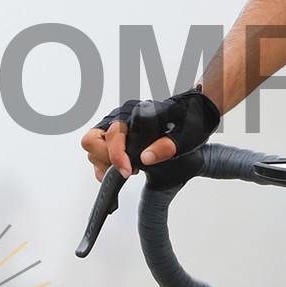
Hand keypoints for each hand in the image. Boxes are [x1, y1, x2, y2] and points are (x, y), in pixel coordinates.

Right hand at [81, 89, 219, 180]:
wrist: (193, 114)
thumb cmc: (188, 121)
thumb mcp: (184, 135)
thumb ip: (166, 146)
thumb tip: (146, 158)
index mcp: (134, 113)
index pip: (113, 134)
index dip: (117, 156)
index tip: (128, 172)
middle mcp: (119, 118)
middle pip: (92, 140)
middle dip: (106, 159)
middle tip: (129, 170)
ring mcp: (114, 127)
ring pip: (92, 147)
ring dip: (105, 163)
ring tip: (129, 169)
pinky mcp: (115, 138)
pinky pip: (97, 154)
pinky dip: (104, 166)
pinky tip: (124, 170)